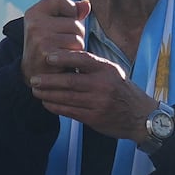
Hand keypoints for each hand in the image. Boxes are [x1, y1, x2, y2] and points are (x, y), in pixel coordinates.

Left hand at [21, 0, 156, 142]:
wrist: (141, 117)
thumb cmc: (122, 90)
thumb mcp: (113, 72)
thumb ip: (92, 66)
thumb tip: (66, 57)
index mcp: (107, 69)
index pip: (83, 60)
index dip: (64, 57)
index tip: (47, 57)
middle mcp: (103, 85)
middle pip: (70, 81)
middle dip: (49, 80)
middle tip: (33, 79)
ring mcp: (98, 103)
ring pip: (67, 98)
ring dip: (48, 95)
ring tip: (36, 91)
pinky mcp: (94, 118)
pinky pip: (70, 112)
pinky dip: (56, 107)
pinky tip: (47, 103)